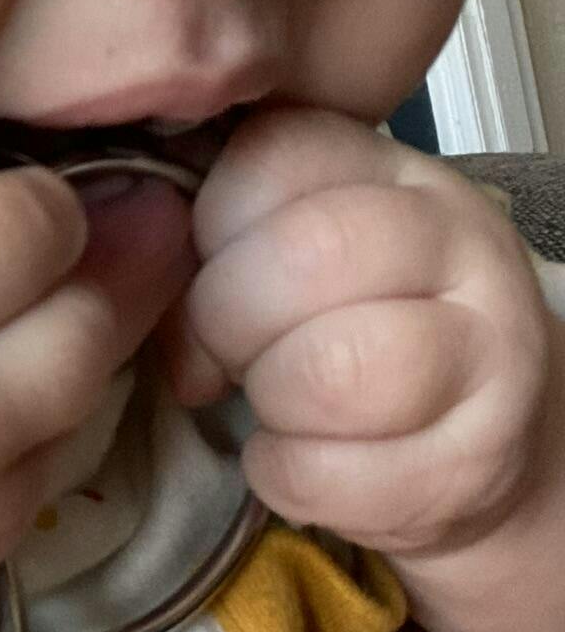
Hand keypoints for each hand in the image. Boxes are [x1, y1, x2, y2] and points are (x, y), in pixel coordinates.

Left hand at [172, 108, 554, 560]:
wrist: (473, 438)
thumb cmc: (349, 331)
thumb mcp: (290, 253)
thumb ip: (218, 240)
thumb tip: (142, 297)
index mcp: (390, 171)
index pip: (273, 156)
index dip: (209, 226)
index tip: (208, 271)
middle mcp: (459, 241)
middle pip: (308, 254)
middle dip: (227, 319)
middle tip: (228, 353)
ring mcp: (488, 351)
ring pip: (332, 370)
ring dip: (268, 400)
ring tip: (274, 404)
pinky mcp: (476, 461)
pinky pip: (329, 473)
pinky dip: (284, 475)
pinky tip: (296, 457)